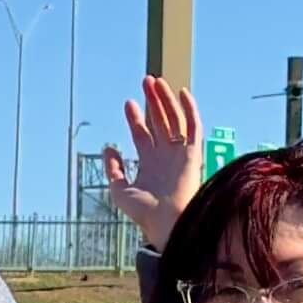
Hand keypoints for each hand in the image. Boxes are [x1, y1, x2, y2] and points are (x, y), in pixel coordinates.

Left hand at [104, 79, 206, 251]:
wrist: (166, 221)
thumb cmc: (144, 212)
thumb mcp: (119, 190)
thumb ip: (113, 169)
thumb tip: (108, 148)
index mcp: (150, 164)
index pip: (143, 134)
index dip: (135, 118)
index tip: (128, 103)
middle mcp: (166, 156)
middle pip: (159, 122)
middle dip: (152, 101)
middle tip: (145, 81)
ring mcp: (180, 153)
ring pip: (174, 119)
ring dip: (166, 100)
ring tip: (155, 82)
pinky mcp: (193, 153)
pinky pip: (194, 127)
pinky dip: (190, 109)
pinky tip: (182, 92)